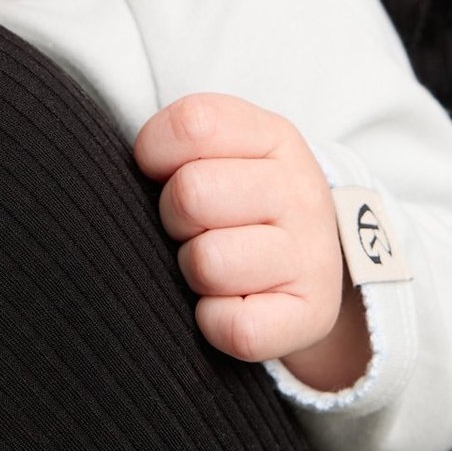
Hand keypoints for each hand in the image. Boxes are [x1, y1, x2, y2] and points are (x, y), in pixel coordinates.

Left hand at [135, 93, 369, 390]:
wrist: (309, 265)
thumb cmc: (241, 201)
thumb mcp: (223, 150)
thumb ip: (181, 140)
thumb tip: (139, 163)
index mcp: (275, 138)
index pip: (193, 124)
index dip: (156, 153)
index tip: (165, 172)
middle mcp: (301, 191)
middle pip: (190, 194)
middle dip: (173, 216)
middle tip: (194, 227)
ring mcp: (312, 255)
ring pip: (207, 262)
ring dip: (193, 272)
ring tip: (216, 265)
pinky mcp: (312, 315)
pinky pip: (234, 326)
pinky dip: (216, 322)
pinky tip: (230, 304)